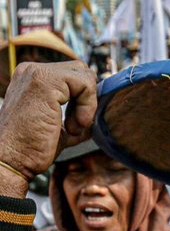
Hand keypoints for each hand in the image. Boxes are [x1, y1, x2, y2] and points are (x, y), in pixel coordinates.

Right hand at [0, 60, 96, 193]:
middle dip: (87, 97)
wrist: (11, 161)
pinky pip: (84, 83)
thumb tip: (98, 110)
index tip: (76, 123)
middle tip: (76, 125)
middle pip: (80, 69)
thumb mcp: (58, 126)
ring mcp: (36, 72)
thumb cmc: (31, 148)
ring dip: (87, 103)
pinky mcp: (45, 81)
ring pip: (84, 74)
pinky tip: (74, 126)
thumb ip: (75, 113)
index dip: (83, 97)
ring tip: (73, 127)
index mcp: (31, 78)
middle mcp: (31, 70)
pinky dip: (87, 106)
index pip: (72, 74)